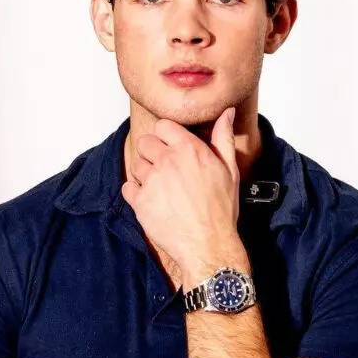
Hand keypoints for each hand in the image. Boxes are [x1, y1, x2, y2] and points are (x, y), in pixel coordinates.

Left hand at [121, 108, 244, 282]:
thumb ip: (223, 137)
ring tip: (160, 188)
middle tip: (163, 168)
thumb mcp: (229, 170)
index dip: (165, 136)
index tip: (170, 147)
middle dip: (151, 152)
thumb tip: (227, 112)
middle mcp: (168, 161)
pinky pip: (128, 188)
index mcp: (189, 149)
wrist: (209, 245)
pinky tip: (152, 201)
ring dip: (144, 173)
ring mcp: (152, 182)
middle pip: (145, 142)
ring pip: (135, 164)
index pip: (163, 125)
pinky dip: (136, 193)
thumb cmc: (221, 210)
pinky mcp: (140, 202)